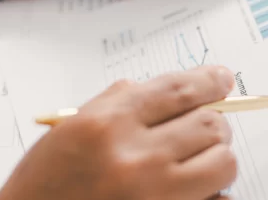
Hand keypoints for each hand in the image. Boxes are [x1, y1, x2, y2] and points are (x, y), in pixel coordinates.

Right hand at [0, 66, 237, 199]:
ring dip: (218, 155)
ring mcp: (154, 195)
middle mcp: (134, 159)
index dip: (209, 81)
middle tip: (207, 125)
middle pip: (209, 123)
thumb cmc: (45, 184)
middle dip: (215, 121)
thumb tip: (176, 89)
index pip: (179, 90)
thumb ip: (121, 103)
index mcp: (108, 125)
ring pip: (222, 161)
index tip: (222, 80)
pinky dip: (215, 192)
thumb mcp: (71, 129)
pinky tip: (196, 189)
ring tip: (202, 157)